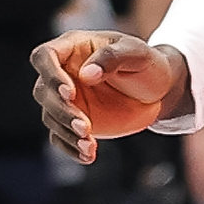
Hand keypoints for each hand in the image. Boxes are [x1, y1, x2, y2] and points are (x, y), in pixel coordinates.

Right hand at [32, 29, 187, 158]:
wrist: (159, 89)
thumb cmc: (147, 63)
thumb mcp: (137, 53)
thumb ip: (112, 58)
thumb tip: (86, 74)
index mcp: (72, 48)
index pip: (45, 57)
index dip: (51, 74)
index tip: (70, 93)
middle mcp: (62, 73)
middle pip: (44, 92)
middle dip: (62, 111)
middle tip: (86, 127)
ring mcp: (66, 99)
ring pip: (51, 117)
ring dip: (67, 133)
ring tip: (89, 145)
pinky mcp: (73, 121)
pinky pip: (62, 137)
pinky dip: (71, 148)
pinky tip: (87, 156)